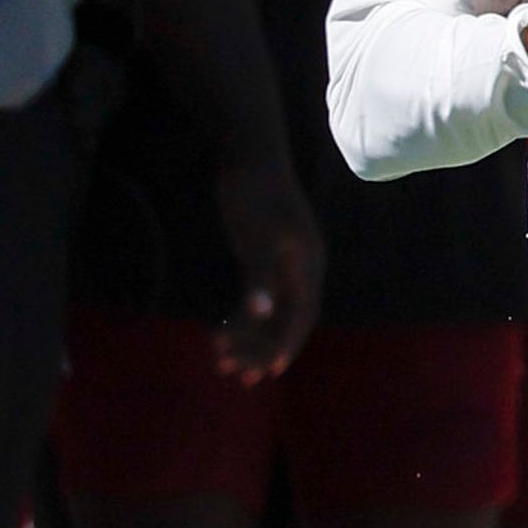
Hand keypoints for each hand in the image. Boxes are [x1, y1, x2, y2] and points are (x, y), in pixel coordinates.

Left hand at [211, 158, 322, 382]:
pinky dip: (241, 317)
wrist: (247, 153)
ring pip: (269, 311)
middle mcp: (299, 268)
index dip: (287, 344)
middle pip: (285, 319)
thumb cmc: (254, 192)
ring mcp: (281, 263)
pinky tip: (222, 331)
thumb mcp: (257, 234)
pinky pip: (257, 297)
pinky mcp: (263, 256)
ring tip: (221, 361)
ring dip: (248, 338)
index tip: (270, 370)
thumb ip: (261, 275)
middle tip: (235, 374)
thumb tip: (262, 313)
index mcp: (306, 264)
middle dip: (262, 349)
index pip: (301, 315)